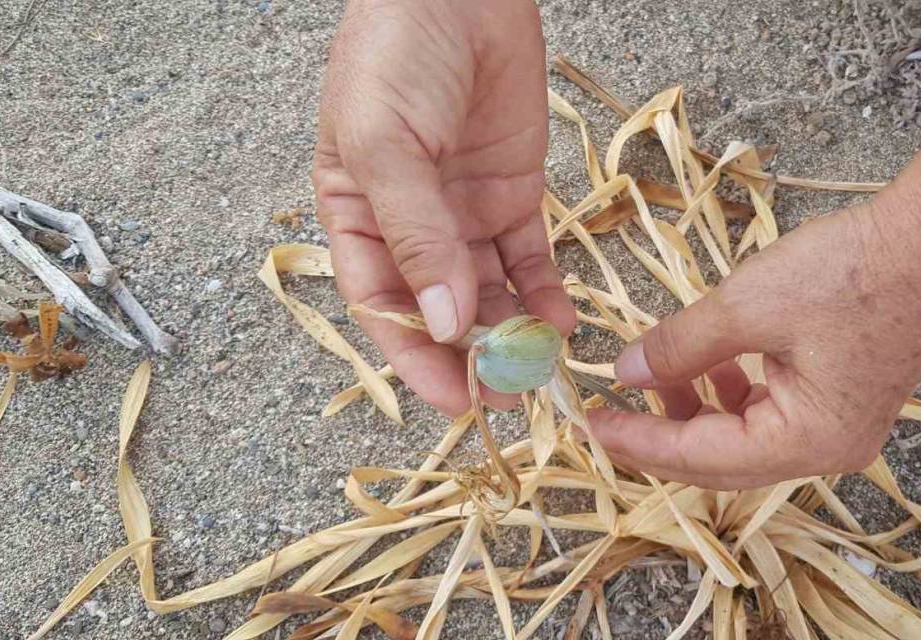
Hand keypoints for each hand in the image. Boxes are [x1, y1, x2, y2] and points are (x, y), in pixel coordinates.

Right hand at [313, 0, 573, 415]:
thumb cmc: (398, 53)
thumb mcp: (388, 145)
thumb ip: (416, 235)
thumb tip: (442, 323)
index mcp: (356, 217)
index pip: (382, 306)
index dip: (414, 358)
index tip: (454, 400)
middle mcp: (410, 226)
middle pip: (439, 309)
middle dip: (472, 356)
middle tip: (511, 395)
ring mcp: (464, 213)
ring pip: (489, 292)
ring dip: (513, 333)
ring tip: (545, 368)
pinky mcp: (513, 196)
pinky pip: (530, 259)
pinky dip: (546, 293)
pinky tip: (564, 323)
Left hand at [589, 200, 920, 489]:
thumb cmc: (850, 272)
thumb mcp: (747, 305)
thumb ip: (679, 347)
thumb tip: (625, 371)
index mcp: (809, 441)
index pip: (703, 458)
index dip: (640, 441)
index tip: (591, 423)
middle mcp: (829, 450)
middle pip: (723, 462)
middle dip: (662, 436)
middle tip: (608, 414)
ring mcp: (841, 428)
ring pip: (745, 439)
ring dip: (697, 413)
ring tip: (656, 375)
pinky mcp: (844, 401)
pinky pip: (771, 414)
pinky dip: (732, 394)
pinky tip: (708, 361)